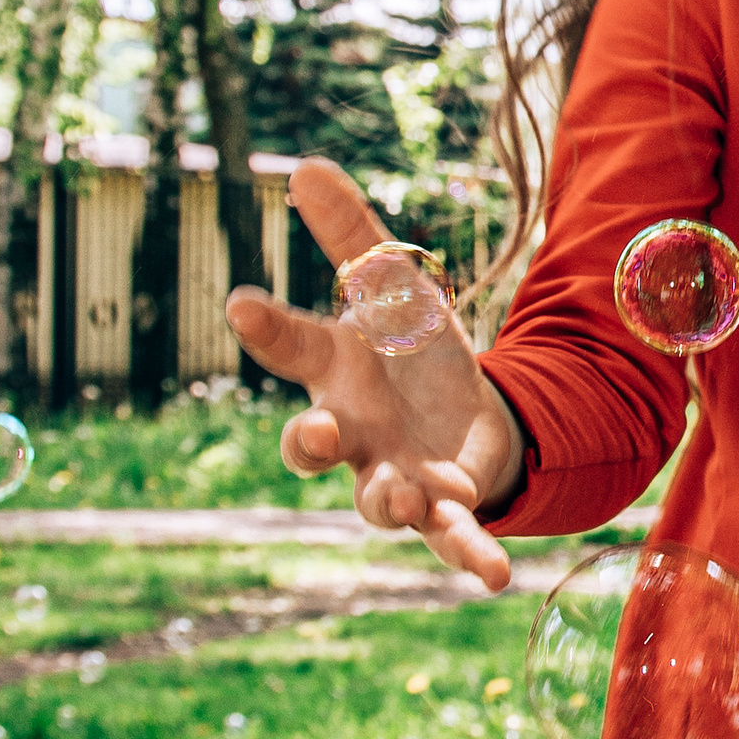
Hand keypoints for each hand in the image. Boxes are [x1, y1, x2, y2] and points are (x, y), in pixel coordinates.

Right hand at [223, 157, 525, 590]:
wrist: (461, 415)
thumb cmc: (408, 352)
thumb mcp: (393, 286)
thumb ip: (352, 235)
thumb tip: (304, 164)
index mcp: (333, 373)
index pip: (291, 345)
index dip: (266, 326)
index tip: (242, 300)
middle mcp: (351, 434)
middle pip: (312, 444)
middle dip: (306, 440)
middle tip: (310, 431)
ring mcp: (393, 476)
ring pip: (376, 500)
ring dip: (388, 501)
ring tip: (402, 497)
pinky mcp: (445, 506)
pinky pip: (452, 538)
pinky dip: (470, 554)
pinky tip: (496, 574)